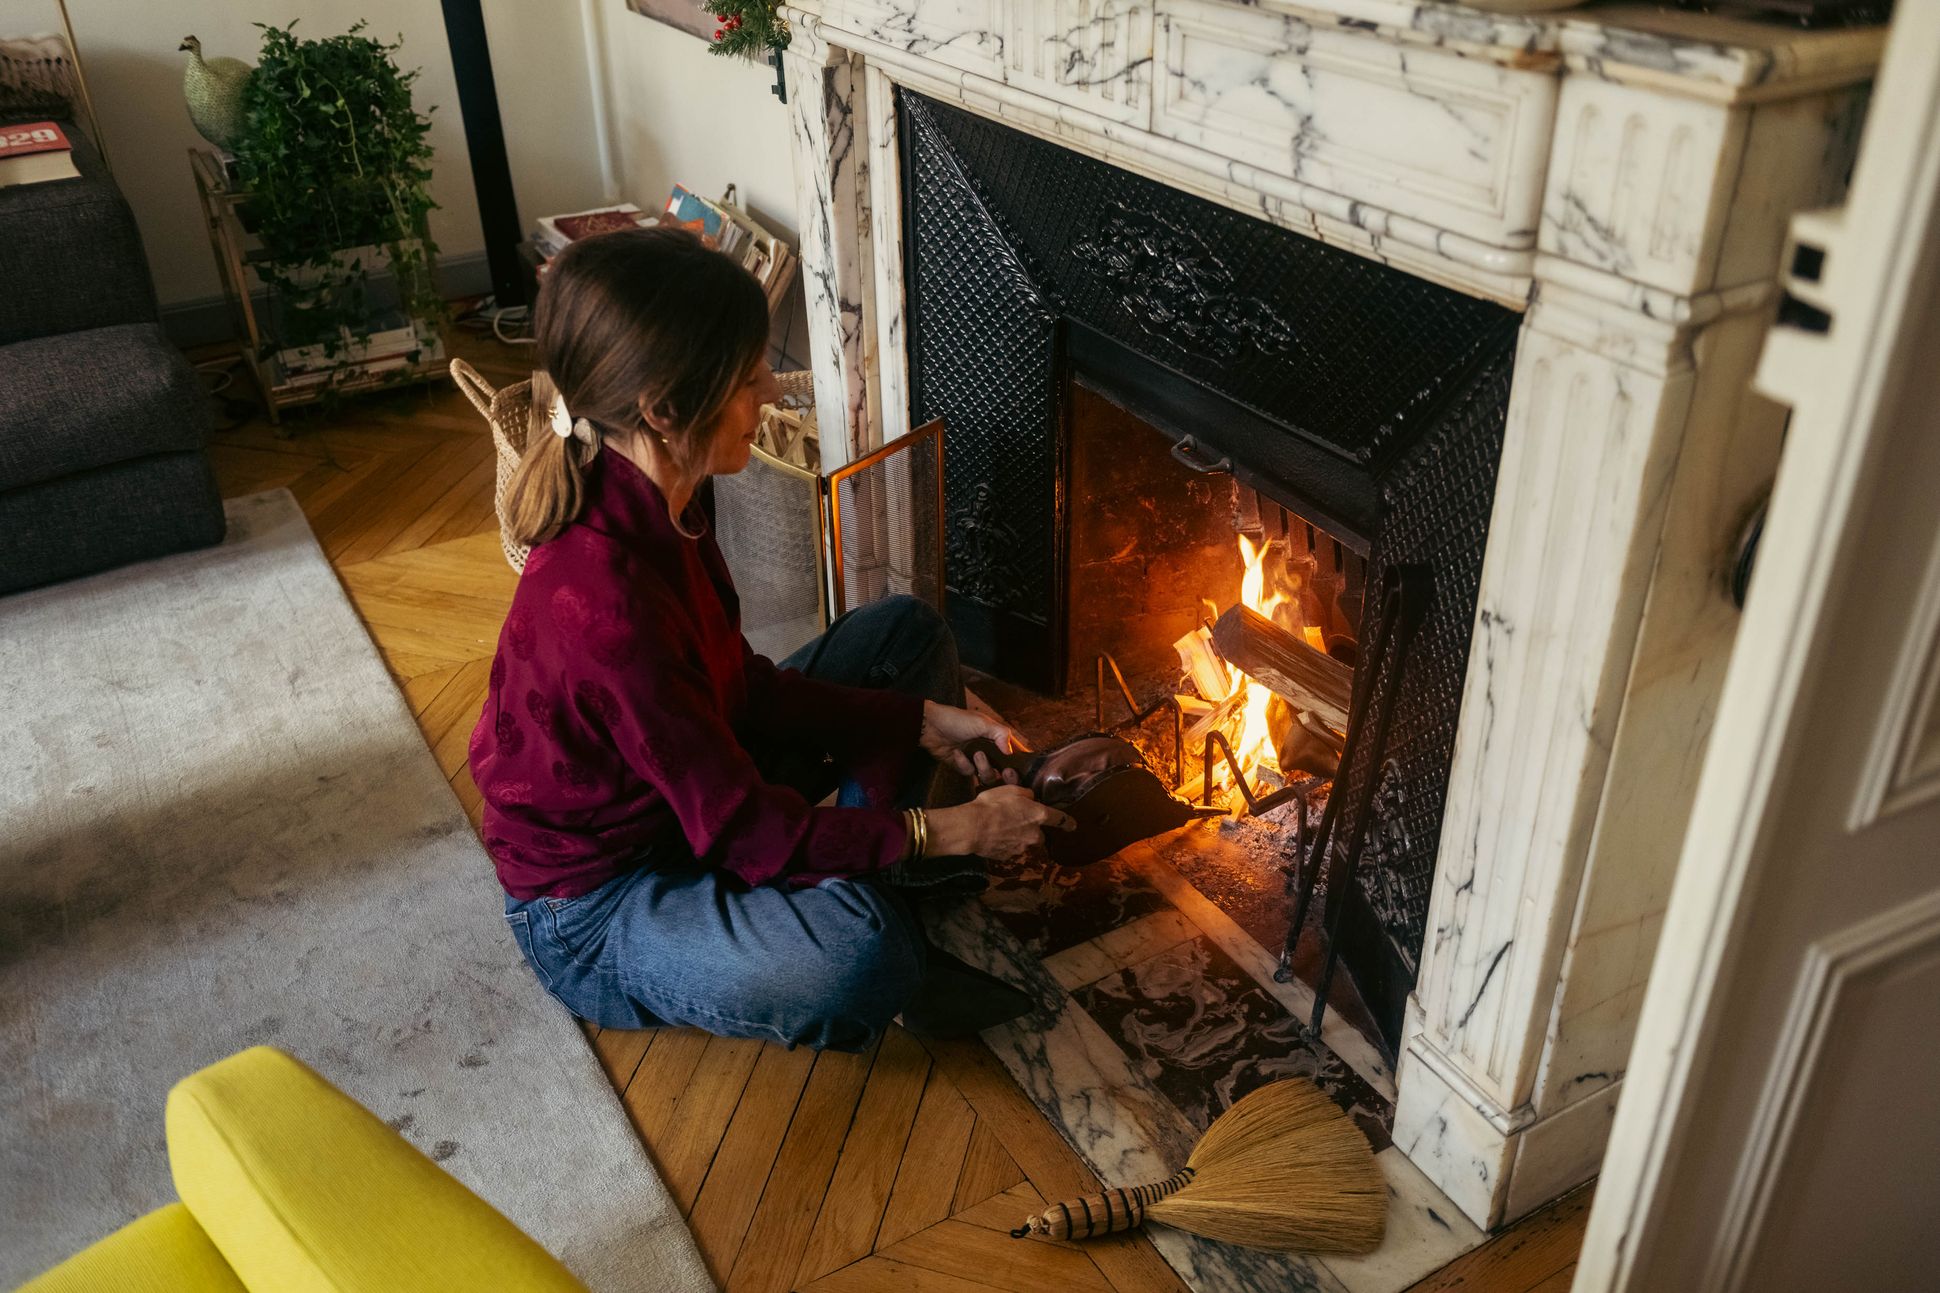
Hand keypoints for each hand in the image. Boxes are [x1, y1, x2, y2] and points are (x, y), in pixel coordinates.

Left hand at [920, 700, 1018, 780]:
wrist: (931, 726)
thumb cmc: (957, 720)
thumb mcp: (983, 723)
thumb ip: (1001, 734)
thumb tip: (1011, 752)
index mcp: (996, 739)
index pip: (1014, 754)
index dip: (1018, 764)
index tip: (1017, 769)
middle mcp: (989, 751)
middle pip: (1003, 772)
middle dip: (1005, 774)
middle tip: (1004, 772)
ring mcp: (976, 760)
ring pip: (988, 776)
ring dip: (984, 767)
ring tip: (976, 755)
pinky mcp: (962, 767)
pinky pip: (969, 773)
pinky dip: (964, 764)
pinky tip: (957, 753)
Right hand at [928, 785, 1075, 864]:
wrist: (972, 828)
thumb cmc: (991, 805)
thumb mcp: (1010, 790)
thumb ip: (1025, 794)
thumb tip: (1031, 798)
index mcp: (1038, 815)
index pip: (1060, 820)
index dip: (1068, 823)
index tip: (1073, 826)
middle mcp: (1034, 834)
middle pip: (1040, 835)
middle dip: (1033, 831)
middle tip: (1018, 823)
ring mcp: (1022, 848)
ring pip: (1025, 844)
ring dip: (1018, 838)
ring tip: (1002, 830)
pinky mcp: (1009, 857)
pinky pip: (1011, 850)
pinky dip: (1006, 845)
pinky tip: (994, 838)